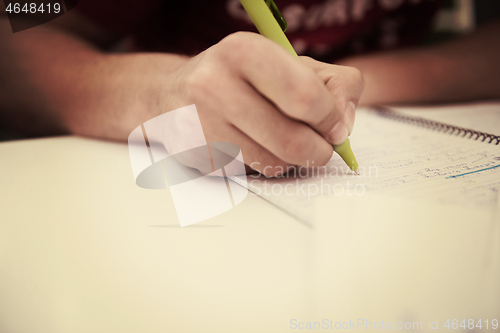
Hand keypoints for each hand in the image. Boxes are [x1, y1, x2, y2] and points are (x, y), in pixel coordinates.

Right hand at [164, 32, 363, 176]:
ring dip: (291, 160)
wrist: (172, 96)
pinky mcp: (196, 156)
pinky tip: (251, 146)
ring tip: (282, 141)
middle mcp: (214, 85)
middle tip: (321, 147)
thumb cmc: (241, 78)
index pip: (304, 95)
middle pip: (291, 139)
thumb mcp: (287, 63)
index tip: (335, 127)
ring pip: (273, 163)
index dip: (330, 118)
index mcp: (243, 51)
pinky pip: (251, 174)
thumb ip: (333, 82)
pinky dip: (263, 165)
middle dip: (318, 151)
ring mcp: (201, 124)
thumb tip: (344, 124)